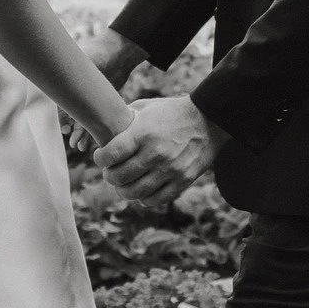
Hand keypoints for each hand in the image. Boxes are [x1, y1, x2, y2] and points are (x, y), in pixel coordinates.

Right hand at [67, 28, 148, 154]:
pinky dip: (89, 133)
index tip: (65, 129)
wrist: (117, 54)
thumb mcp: (81, 60)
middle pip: (68, 117)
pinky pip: (91, 122)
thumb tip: (55, 79)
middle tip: (73, 142)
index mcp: (64, 85)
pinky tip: (88, 143)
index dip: (60, 119)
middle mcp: (72, 94)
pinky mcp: (96, 106)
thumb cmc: (97, 53)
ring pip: (79, 122)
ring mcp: (84, 101)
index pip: (58, 105)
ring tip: (80, 146)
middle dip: (71, 131)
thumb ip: (72, 71)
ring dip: (79, 135)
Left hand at [93, 94, 228, 207]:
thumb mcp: (146, 108)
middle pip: (120, 177)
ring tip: (123, 184)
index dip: (100, 159)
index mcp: (144, 133)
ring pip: (135, 192)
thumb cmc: (172, 112)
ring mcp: (170, 169)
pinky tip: (141, 191)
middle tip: (110, 171)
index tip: (100, 157)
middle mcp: (156, 153)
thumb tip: (102, 131)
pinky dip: (144, 199)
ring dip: (123, 190)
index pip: (111, 154)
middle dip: (109, 176)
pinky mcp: (182, 180)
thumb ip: (124, 120)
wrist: (209, 120)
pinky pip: (156, 200)